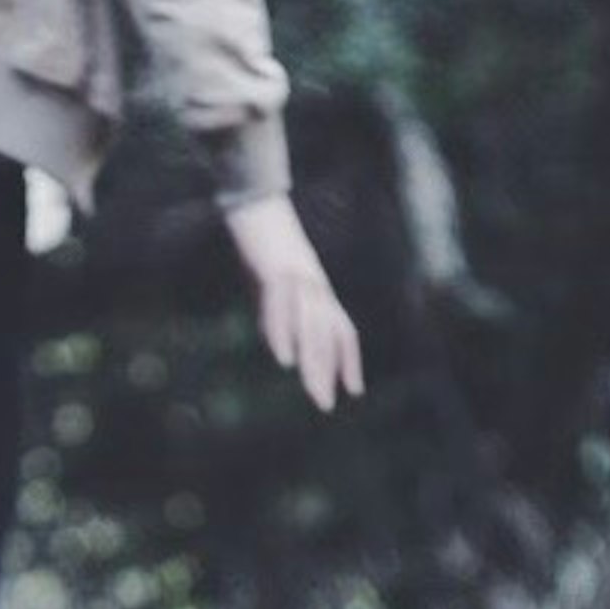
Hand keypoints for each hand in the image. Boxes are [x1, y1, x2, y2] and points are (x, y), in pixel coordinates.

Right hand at [224, 194, 364, 412]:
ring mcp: (297, 277)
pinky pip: (282, 308)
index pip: (340, 329)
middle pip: (326, 333)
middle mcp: (314, 286)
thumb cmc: (262, 245)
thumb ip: (280, 316)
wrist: (255, 203)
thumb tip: (284, 349)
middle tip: (326, 405)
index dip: (348, 360)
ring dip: (313, 362)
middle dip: (327, 371)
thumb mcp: (272, 286)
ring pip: (310, 325)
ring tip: (314, 393)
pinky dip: (284, 335)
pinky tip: (283, 360)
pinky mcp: (275, 269)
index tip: (354, 391)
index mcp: (317, 290)